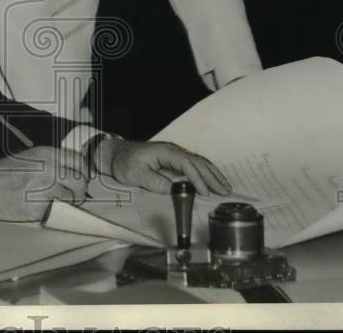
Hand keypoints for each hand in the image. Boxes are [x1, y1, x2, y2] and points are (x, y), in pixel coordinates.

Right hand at [0, 147, 87, 221]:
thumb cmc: (3, 172)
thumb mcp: (30, 157)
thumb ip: (51, 162)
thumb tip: (70, 172)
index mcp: (48, 155)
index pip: (79, 162)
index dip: (84, 171)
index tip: (83, 177)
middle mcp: (50, 171)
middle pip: (79, 182)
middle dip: (80, 190)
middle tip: (75, 195)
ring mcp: (46, 191)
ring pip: (69, 199)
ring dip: (66, 202)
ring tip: (54, 202)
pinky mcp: (39, 209)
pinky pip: (53, 212)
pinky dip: (49, 211)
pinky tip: (36, 207)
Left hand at [99, 140, 231, 196]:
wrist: (116, 153)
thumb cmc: (124, 163)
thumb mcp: (136, 175)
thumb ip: (156, 182)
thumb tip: (176, 190)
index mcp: (164, 152)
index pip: (186, 164)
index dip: (197, 178)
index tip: (205, 192)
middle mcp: (173, 150)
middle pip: (197, 162)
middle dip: (212, 177)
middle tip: (225, 191)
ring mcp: (174, 153)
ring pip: (198, 162)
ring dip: (212, 174)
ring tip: (225, 186)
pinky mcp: (174, 159)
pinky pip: (194, 164)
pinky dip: (206, 172)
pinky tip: (213, 179)